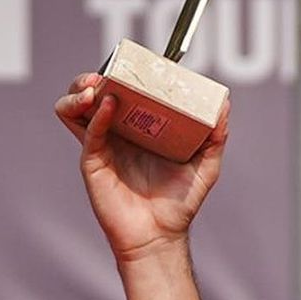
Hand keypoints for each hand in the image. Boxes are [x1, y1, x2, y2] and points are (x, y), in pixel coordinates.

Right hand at [54, 72, 228, 262]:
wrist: (161, 235)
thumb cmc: (179, 202)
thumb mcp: (205, 166)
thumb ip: (215, 136)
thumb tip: (224, 104)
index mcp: (140, 127)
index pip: (125, 90)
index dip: (125, 73)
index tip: (139, 63)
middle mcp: (117, 131)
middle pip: (94, 91)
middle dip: (96, 74)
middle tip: (108, 70)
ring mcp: (102, 144)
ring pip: (75, 105)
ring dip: (81, 89)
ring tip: (95, 85)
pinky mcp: (92, 160)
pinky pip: (85, 130)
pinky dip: (94, 113)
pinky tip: (107, 105)